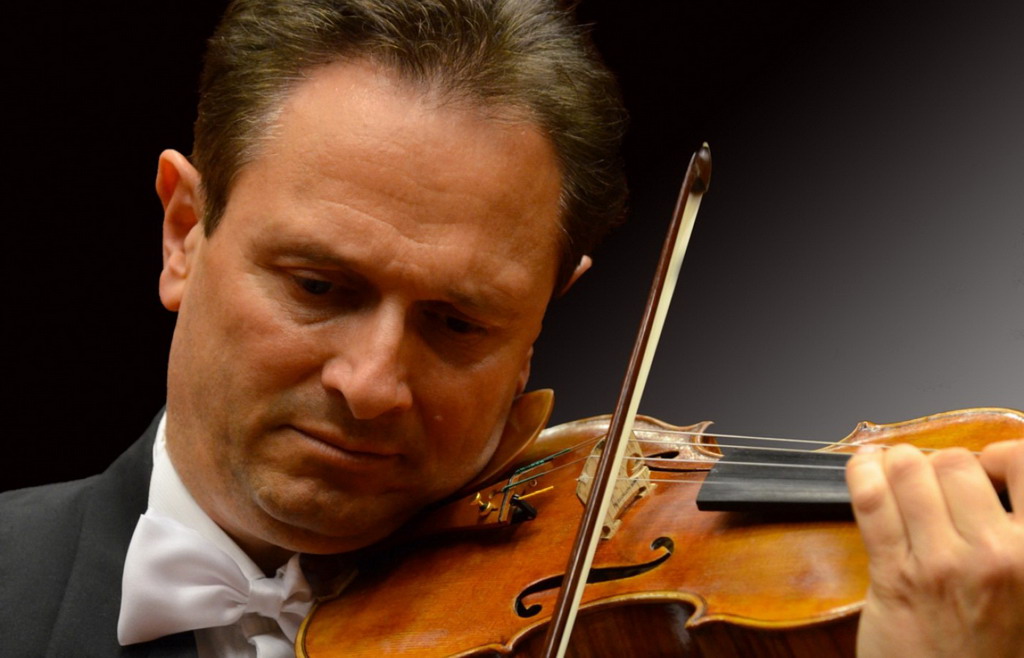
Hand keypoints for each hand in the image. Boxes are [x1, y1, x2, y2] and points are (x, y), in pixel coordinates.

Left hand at [846, 439, 1023, 657]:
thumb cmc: (991, 648)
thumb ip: (1012, 535)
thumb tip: (982, 474)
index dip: (997, 455)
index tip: (981, 467)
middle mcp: (1000, 555)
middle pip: (955, 463)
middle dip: (933, 463)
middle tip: (924, 480)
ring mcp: (944, 565)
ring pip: (910, 473)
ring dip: (893, 464)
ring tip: (889, 471)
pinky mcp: (894, 576)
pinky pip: (872, 502)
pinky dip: (861, 474)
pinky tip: (862, 469)